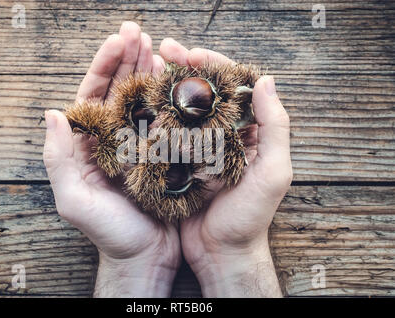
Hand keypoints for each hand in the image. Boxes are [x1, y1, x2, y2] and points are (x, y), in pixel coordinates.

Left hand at [43, 22, 179, 296]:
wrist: (144, 255)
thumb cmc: (109, 232)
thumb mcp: (74, 200)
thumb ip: (57, 158)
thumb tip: (52, 113)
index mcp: (89, 144)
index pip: (92, 95)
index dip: (104, 66)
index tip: (118, 41)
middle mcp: (113, 139)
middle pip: (118, 90)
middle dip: (128, 59)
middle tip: (139, 31)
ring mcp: (139, 144)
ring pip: (143, 100)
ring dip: (148, 71)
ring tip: (158, 45)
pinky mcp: (163, 154)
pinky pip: (165, 120)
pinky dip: (169, 98)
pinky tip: (175, 79)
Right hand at [159, 39, 291, 296]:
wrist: (222, 250)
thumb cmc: (249, 217)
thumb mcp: (273, 172)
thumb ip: (275, 127)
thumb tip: (267, 81)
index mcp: (251, 132)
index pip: (235, 87)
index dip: (215, 66)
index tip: (192, 53)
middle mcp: (227, 134)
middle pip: (207, 91)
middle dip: (186, 67)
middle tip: (165, 49)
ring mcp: (203, 146)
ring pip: (186, 106)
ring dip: (170, 84)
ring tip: (150, 65)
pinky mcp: (183, 160)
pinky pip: (171, 130)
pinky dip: (159, 113)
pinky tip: (143, 100)